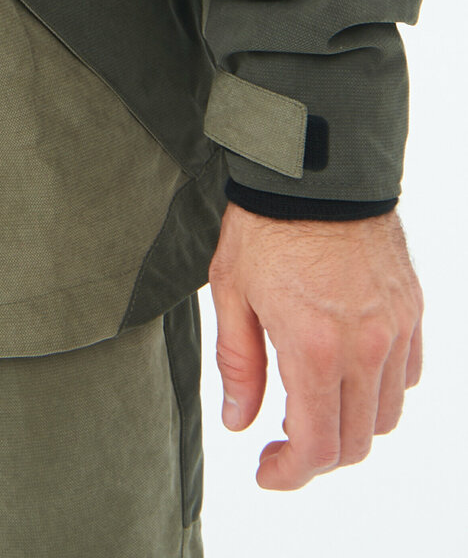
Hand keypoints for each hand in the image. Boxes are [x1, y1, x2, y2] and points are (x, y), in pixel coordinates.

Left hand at [208, 200, 422, 488]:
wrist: (316, 168)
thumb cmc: (266, 224)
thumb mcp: (231, 289)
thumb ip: (238, 363)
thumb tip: (239, 421)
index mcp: (314, 347)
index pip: (316, 445)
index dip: (290, 473)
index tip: (266, 471)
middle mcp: (364, 347)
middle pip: (356, 442)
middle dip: (317, 457)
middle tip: (280, 443)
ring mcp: (395, 330)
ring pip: (386, 414)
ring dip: (350, 425)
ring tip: (310, 403)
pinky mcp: (411, 310)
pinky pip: (406, 376)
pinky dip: (380, 390)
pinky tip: (345, 371)